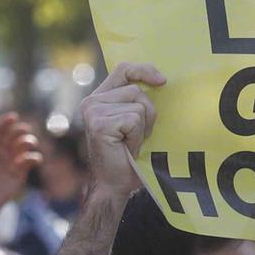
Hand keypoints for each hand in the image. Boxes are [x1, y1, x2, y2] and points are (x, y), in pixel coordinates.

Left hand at [0, 113, 41, 232]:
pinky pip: (30, 161)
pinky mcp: (20, 172)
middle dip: (19, 130)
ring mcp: (11, 161)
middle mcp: (1, 151)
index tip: (13, 117)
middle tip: (24, 129)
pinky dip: (33, 158)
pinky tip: (31, 160)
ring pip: (23, 145)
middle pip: (13, 135)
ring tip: (28, 144)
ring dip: (28, 141)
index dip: (5, 122)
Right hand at [80, 62, 165, 194]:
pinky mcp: (100, 124)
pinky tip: (127, 149)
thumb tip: (162, 81)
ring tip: (130, 144)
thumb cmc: (127, 157)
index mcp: (99, 98)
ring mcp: (93, 112)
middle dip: (147, 115)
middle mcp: (92, 102)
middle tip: (135, 137)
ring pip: (138, 106)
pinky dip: (137, 137)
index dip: (144, 70)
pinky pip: (134, 120)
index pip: (123, 69)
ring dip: (142, 128)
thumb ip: (137, 102)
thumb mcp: (133, 123)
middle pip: (136, 90)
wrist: (113, 186)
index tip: (162, 81)